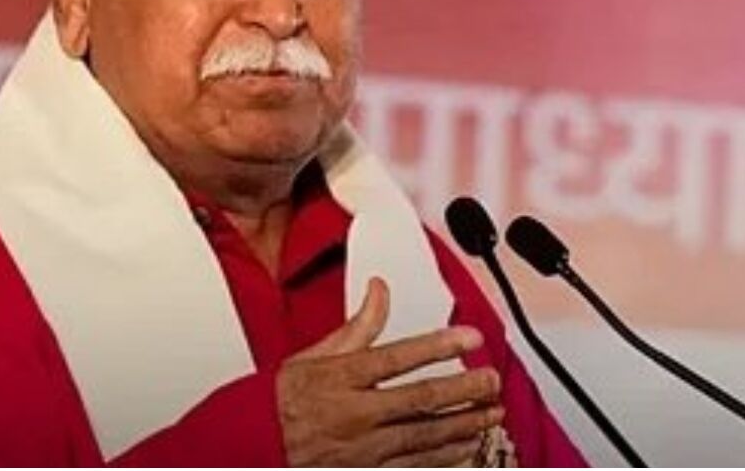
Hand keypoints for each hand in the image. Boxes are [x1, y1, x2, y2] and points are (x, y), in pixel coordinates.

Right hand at [276, 278, 504, 465]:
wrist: (251, 449)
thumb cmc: (280, 403)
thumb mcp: (311, 357)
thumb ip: (356, 327)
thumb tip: (380, 290)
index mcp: (339, 378)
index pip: (398, 356)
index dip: (439, 345)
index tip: (471, 337)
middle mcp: (352, 414)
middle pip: (420, 400)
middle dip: (464, 391)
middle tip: (492, 381)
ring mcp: (361, 450)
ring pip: (424, 437)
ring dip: (463, 425)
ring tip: (490, 413)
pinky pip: (413, 467)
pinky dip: (443, 458)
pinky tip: (465, 448)